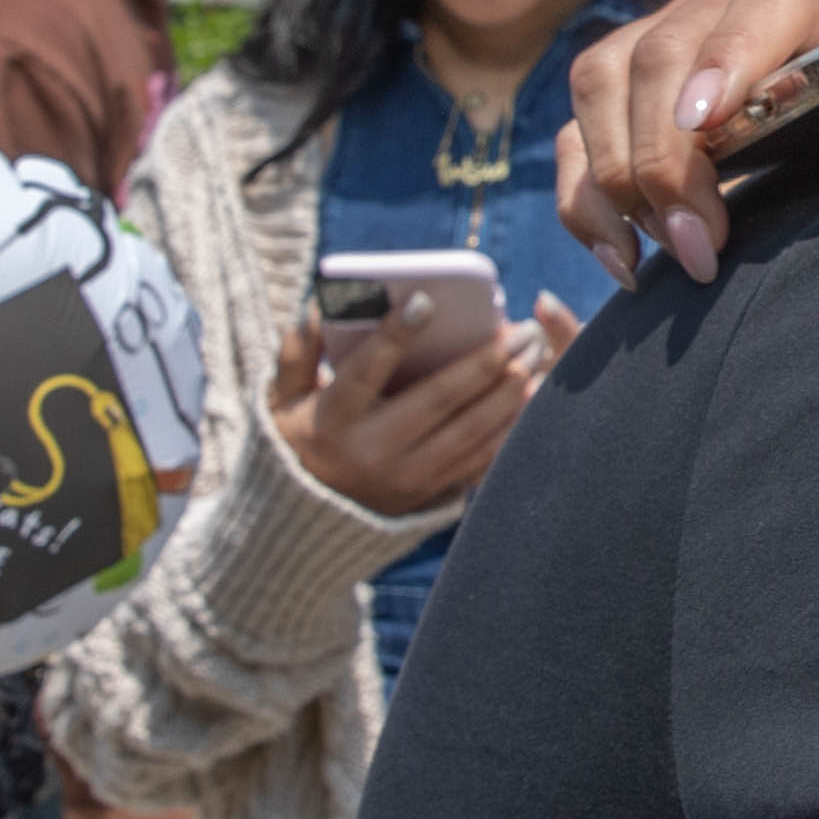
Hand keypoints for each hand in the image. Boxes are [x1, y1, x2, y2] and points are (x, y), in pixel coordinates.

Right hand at [264, 300, 559, 522]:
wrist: (309, 519)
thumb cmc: (299, 437)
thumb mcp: (283, 397)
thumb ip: (298, 349)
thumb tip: (321, 303)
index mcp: (332, 420)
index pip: (366, 371)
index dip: (395, 336)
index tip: (427, 299)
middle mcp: (371, 453)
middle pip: (437, 401)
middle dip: (484, 362)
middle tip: (520, 328)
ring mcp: (406, 480)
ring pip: (468, 432)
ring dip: (508, 392)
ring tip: (535, 354)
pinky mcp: (431, 496)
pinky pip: (479, 461)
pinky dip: (508, 427)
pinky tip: (530, 396)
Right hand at [552, 0, 818, 285]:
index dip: (728, 55)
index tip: (705, 124)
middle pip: (665, 51)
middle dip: (664, 156)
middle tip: (698, 248)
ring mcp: (685, 25)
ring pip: (606, 79)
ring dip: (616, 173)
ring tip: (662, 256)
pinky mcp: (646, 71)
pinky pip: (584, 122)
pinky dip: (586, 191)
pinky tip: (625, 257)